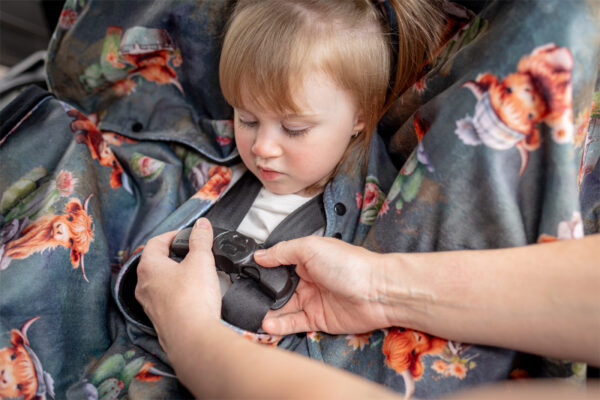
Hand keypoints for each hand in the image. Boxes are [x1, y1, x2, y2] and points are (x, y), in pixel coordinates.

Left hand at [135, 218, 221, 349]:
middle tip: (192, 252)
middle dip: (174, 255)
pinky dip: (178, 293)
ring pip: (160, 282)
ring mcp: (150, 304)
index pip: (155, 242)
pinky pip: (166, 299)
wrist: (192, 338)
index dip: (172, 235)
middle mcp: (144, 285)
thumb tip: (202, 225)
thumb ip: (201, 239)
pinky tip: (194, 295)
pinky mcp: (160, 319)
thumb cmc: (192, 299)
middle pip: (156, 262)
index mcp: (148, 267)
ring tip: (196, 273)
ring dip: (175, 275)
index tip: (187, 235)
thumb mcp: (201, 261)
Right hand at [254, 236, 391, 334]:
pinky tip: (268, 323)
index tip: (246, 274)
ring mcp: (313, 300)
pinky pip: (294, 323)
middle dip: (263, 293)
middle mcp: (309, 279)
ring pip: (284, 308)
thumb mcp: (310, 247)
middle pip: (279, 288)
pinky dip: (279, 325)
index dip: (264, 269)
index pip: (279, 263)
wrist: (377, 292)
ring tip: (254, 314)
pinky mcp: (318, 319)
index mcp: (307, 258)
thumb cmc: (349, 264)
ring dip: (269, 311)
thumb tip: (260, 255)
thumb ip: (283, 251)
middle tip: (248, 297)